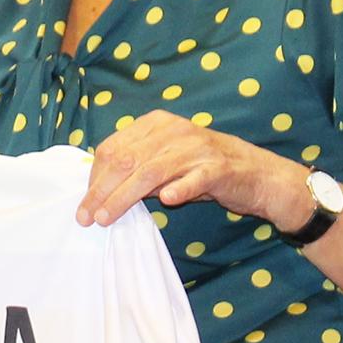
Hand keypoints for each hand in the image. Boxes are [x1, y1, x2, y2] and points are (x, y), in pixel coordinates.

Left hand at [76, 110, 305, 229]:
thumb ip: (136, 170)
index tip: (85, 203)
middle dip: (102, 191)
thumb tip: (100, 189)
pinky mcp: (218, 168)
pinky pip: (195, 178)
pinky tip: (167, 200)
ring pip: (151, 172)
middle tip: (87, 217)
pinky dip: (180, 188)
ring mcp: (197, 148)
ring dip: (125, 197)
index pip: (113, 148)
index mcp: (156, 124)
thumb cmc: (203, 169)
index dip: (94, 177)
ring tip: (107, 218)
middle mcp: (174, 131)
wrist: (256, 174)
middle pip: (126, 160)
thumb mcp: (165, 163)